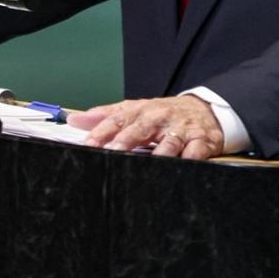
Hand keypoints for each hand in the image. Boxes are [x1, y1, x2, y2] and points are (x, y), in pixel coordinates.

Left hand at [70, 95, 225, 159]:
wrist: (204, 109)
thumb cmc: (163, 114)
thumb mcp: (135, 110)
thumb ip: (105, 117)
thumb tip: (74, 120)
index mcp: (141, 111)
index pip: (117, 120)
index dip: (101, 132)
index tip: (88, 145)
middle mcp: (159, 118)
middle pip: (140, 129)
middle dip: (125, 140)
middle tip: (112, 152)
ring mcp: (181, 129)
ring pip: (169, 142)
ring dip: (158, 152)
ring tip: (148, 163)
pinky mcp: (201, 141)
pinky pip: (196, 151)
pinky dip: (190, 159)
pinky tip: (182, 167)